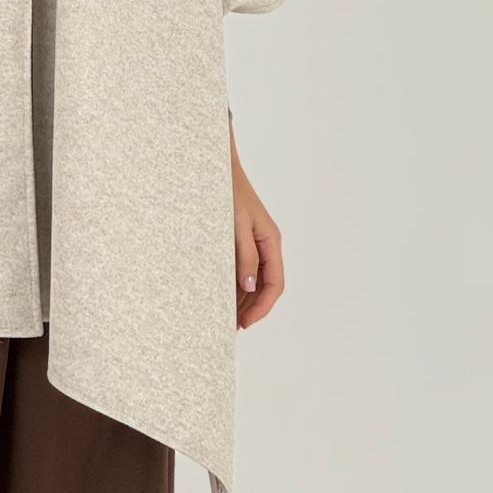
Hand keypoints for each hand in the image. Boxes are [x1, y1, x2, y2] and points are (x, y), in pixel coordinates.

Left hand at [229, 118, 284, 328]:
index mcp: (272, 241)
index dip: (262, 307)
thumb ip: (245, 257)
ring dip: (243, 299)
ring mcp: (254, 242)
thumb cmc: (228, 191)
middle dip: (252, 308)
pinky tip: (223, 295)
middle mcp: (266, 244)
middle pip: (266, 286)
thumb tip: (250, 288)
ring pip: (254, 279)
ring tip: (227, 317)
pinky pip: (243, 268)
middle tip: (233, 327)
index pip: (275, 284)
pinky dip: (235, 284)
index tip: (245, 323)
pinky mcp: (241, 239)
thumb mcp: (236, 225)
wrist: (218, 165)